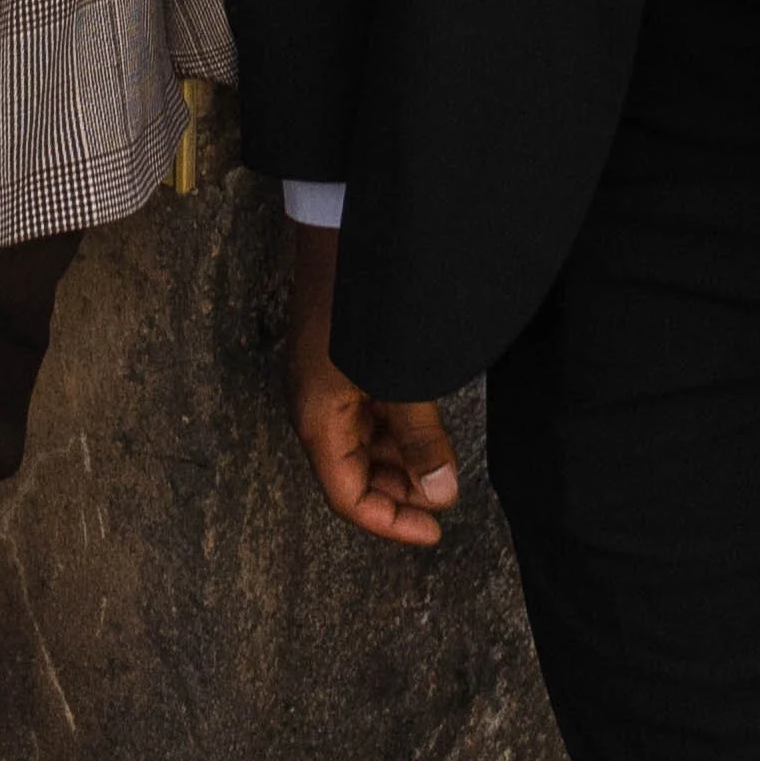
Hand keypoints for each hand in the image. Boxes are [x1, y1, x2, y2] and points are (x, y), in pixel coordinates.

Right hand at [283, 220, 458, 547]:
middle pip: (353, 474)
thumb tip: (439, 493)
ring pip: (362, 444)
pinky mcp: (339, 362)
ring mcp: (326, 384)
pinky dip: (396, 428)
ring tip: (442, 463)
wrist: (340, 229)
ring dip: (400, 460)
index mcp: (317, 419)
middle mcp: (315, 408)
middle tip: (444, 496)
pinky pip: (366, 413)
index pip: (348, 497)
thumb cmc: (358, 302)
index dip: (390, 521)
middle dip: (399, 492)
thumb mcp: (399, 377)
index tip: (433, 531)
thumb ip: (421, 439)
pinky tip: (426, 426)